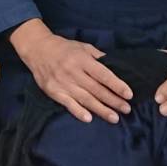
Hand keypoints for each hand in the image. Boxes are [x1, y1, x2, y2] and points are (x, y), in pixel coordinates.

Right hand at [11, 19, 131, 122]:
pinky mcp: (54, 91)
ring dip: (101, 109)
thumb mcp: (83, 47)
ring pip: (85, 98)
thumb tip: (115, 64)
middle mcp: (73, 71)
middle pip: (96, 89)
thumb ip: (98, 56)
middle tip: (127, 109)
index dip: (117, 85)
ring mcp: (63, 82)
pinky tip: (88, 118)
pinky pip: (68, 103)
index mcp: (82, 59)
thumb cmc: (64, 48)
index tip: (129, 94)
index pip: (103, 74)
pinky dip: (78, 111)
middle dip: (113, 100)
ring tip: (114, 117)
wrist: (37, 49)